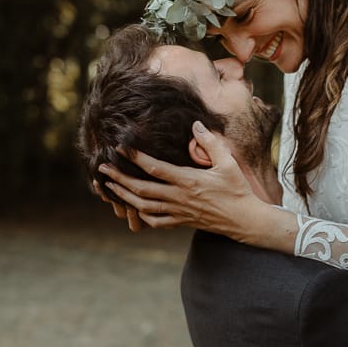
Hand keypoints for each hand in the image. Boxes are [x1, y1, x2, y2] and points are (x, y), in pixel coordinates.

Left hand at [97, 125, 266, 240]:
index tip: (121, 147)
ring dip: (124, 196)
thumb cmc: (238, 190)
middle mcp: (179, 197)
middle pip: (141, 189)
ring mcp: (179, 211)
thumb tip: (196, 125)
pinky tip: (133, 207)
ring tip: (109, 187)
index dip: (135, 157)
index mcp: (188, 181)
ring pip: (143, 206)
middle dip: (119, 179)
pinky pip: (156, 221)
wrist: (245, 220)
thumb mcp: (228, 163)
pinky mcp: (181, 221)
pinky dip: (141, 215)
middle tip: (102, 169)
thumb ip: (211, 143)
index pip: (155, 168)